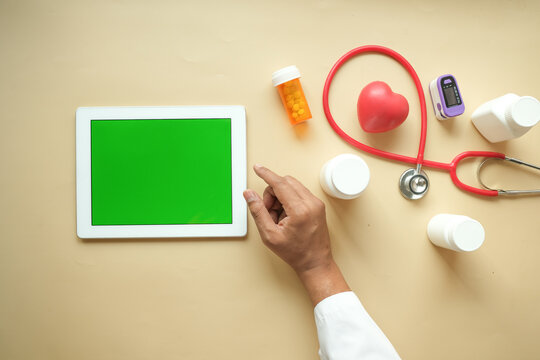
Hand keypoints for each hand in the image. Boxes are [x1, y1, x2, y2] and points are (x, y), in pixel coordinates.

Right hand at [244, 165, 349, 304]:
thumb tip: (249, 194)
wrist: (315, 262)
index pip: (280, 183)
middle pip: (285, 182)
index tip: (258, 168)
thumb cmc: (295, 253)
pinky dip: (288, 200)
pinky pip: (299, 192)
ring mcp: (316, 203)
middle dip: (272, 193)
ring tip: (279, 218)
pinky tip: (286, 216)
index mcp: (300, 210)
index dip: (266, 174)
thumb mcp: (270, 235)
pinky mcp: (317, 205)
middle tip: (269, 213)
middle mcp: (311, 203)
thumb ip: (258, 212)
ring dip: (280, 196)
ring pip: (292, 186)